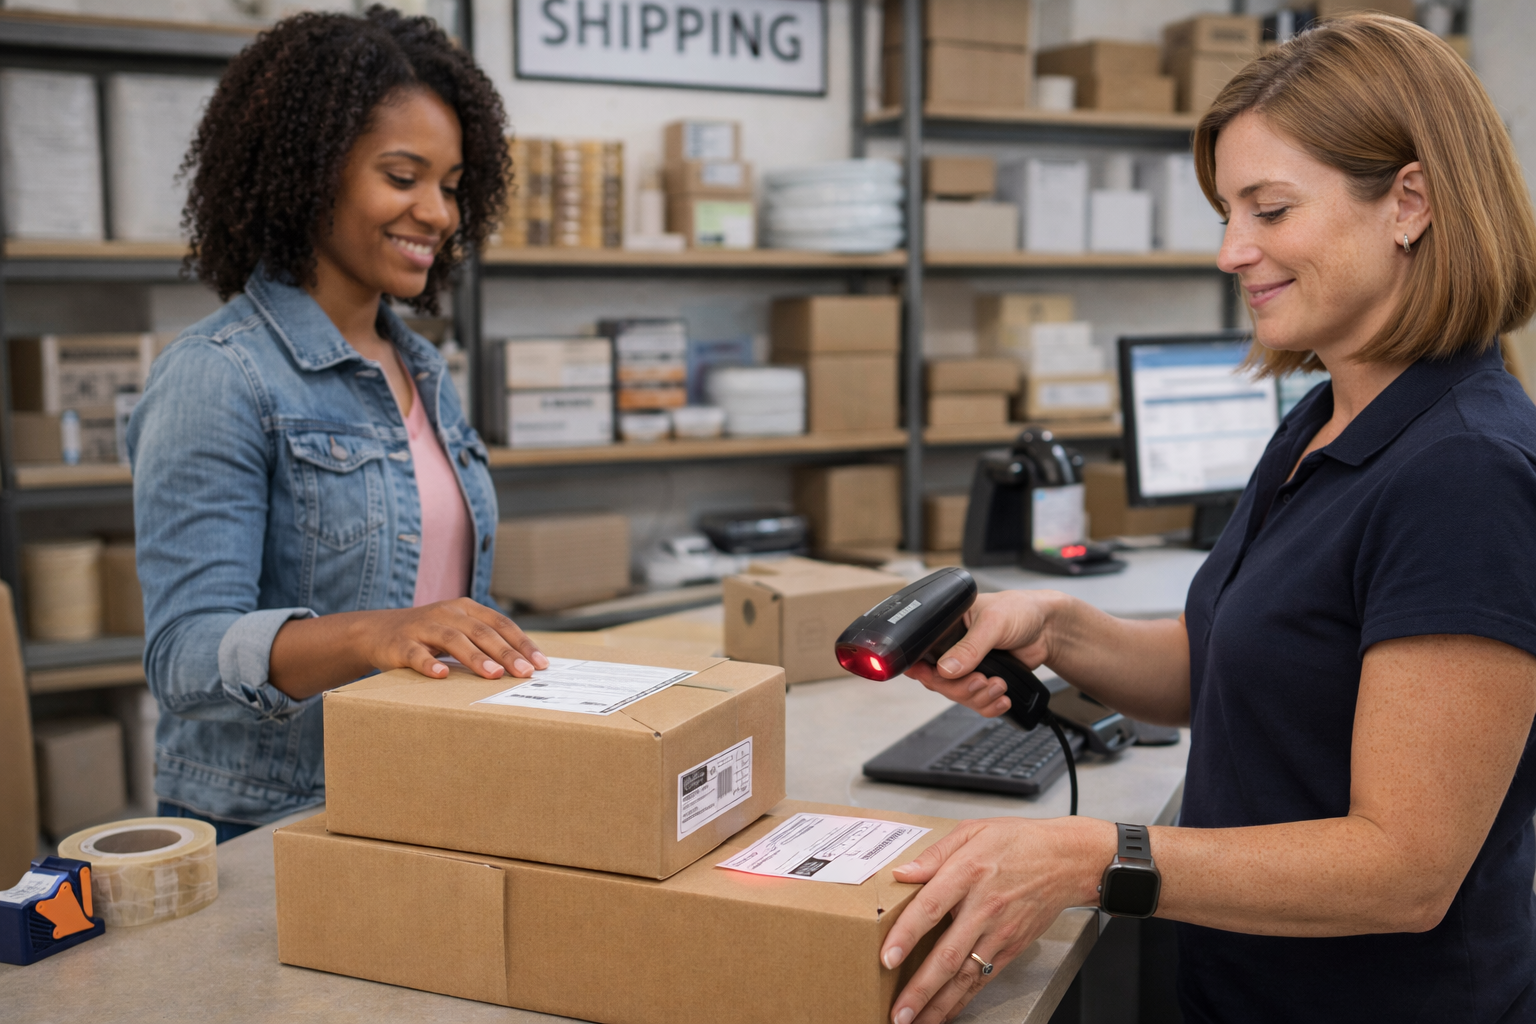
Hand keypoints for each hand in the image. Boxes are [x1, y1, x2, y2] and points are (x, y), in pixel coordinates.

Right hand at [361, 598, 548, 679]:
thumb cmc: (429, 636)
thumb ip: (485, 642)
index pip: (501, 623)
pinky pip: (416, 654)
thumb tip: (524, 664)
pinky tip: (442, 675)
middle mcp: (447, 613)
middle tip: (525, 672)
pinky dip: (429, 664)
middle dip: (506, 652)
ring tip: (494, 674)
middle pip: (482, 631)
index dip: (522, 643)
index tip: (541, 664)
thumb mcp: (458, 630)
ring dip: (475, 658)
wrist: (376, 632)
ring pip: (453, 640)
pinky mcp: (400, 643)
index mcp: (466, 608)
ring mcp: (422, 627)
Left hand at [881, 816, 1111, 1023]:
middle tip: (897, 1011)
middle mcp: (984, 907)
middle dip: (920, 987)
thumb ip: (934, 854)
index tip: (887, 957)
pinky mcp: (1012, 947)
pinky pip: (984, 979)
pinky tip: (945, 1013)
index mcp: (969, 873)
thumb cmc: (1018, 841)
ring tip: (914, 1022)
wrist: (1066, 860)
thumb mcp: (972, 831)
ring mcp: (1000, 932)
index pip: (930, 908)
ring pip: (965, 975)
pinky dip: (963, 999)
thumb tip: (902, 872)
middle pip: (948, 954)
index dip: (906, 935)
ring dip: (938, 1002)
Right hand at [902, 590, 1061, 716]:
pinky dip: (989, 705)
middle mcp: (952, 648)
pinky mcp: (984, 681)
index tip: (932, 678)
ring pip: (958, 696)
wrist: (1048, 628)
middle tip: (981, 680)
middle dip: (960, 687)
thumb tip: (946, 669)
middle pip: (938, 681)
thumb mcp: (993, 622)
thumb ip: (969, 647)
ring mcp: (968, 667)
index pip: (922, 654)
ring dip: (979, 697)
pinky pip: (976, 703)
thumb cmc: (1020, 610)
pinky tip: (1003, 699)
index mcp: (946, 627)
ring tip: (1000, 685)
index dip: (923, 670)